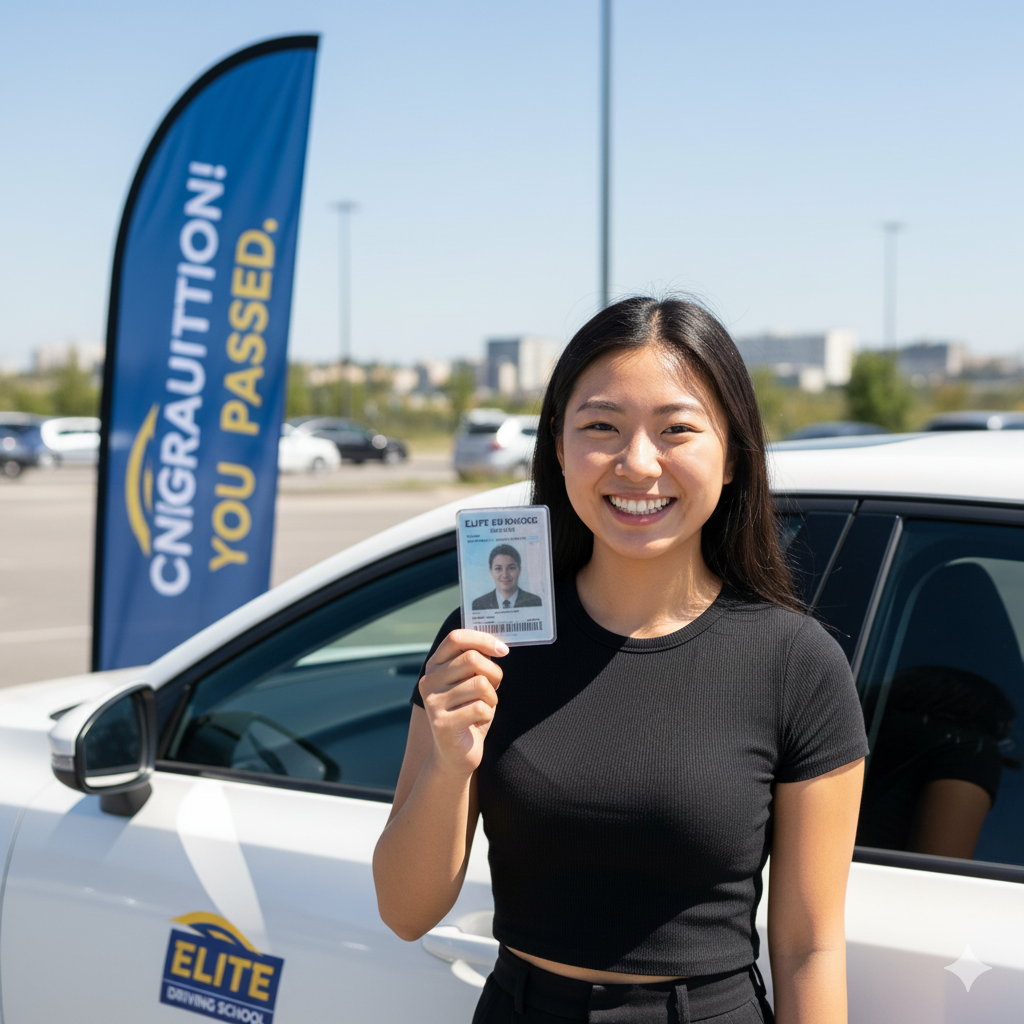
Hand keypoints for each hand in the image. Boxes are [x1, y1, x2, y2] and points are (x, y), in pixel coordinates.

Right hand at [418, 630, 507, 775]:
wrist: (455, 755)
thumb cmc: (468, 713)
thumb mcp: (471, 682)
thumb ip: (476, 662)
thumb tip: (496, 644)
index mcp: (434, 666)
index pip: (456, 638)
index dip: (482, 639)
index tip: (502, 650)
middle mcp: (428, 681)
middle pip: (472, 659)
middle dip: (494, 673)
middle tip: (493, 688)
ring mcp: (433, 703)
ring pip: (480, 684)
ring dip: (491, 697)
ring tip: (482, 708)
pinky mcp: (442, 724)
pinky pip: (481, 708)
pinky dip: (488, 715)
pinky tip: (477, 723)